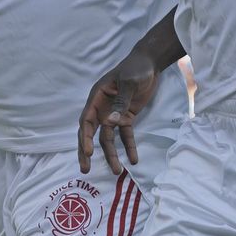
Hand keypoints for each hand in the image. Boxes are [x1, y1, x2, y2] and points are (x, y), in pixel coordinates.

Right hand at [78, 51, 161, 174]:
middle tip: (86, 170)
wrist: (150, 64)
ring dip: (111, 154)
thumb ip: (121, 101)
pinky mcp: (126, 117)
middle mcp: (102, 109)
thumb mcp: (129, 82)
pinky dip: (129, 147)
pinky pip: (126, 135)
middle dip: (87, 152)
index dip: (85, 138)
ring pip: (108, 138)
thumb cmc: (136, 68)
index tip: (87, 152)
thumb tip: (111, 122)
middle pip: (92, 134)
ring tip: (117, 171)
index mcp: (97, 98)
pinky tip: (133, 160)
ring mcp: (114, 114)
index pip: (86, 121)